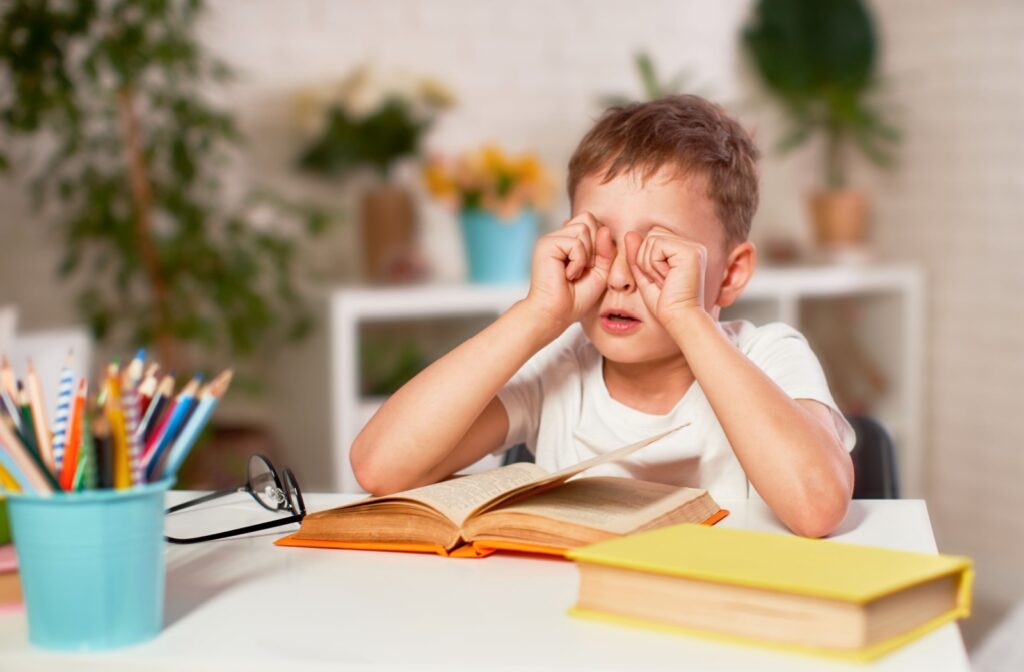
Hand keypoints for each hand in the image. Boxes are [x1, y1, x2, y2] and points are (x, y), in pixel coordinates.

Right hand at [524, 212, 614, 331]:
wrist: (555, 314)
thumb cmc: (575, 298)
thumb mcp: (601, 272)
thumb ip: (606, 250)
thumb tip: (604, 229)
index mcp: (569, 240)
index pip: (593, 222)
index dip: (600, 243)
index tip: (590, 267)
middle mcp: (559, 236)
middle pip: (588, 218)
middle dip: (595, 245)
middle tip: (583, 268)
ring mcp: (551, 238)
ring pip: (583, 227)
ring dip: (586, 254)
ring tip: (575, 272)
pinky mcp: (546, 244)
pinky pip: (576, 242)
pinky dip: (578, 261)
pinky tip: (568, 274)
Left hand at [625, 228, 706, 329]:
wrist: (679, 318)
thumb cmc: (665, 303)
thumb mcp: (645, 276)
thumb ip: (637, 255)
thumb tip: (629, 233)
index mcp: (684, 251)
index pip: (654, 237)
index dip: (647, 258)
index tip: (660, 280)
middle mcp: (691, 246)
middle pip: (652, 234)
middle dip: (646, 259)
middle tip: (662, 281)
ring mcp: (693, 247)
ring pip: (652, 239)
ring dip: (650, 263)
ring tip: (665, 280)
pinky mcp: (690, 251)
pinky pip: (657, 244)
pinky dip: (654, 264)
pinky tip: (667, 278)